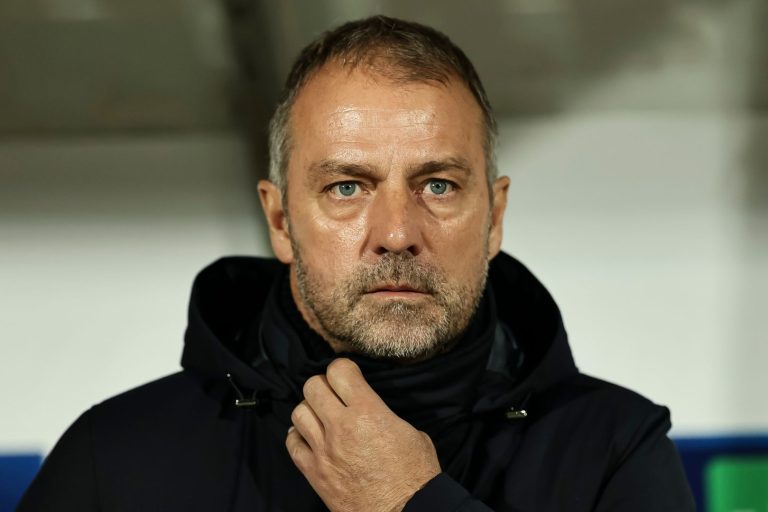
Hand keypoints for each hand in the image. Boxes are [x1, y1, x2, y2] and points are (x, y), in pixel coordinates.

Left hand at [286, 358, 441, 511]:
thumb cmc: (415, 477)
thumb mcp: (412, 433)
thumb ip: (387, 416)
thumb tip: (376, 413)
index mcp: (368, 412)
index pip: (339, 371)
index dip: (343, 369)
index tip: (348, 375)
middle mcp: (341, 427)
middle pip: (313, 386)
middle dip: (323, 386)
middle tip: (334, 394)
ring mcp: (324, 451)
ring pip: (298, 413)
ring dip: (310, 410)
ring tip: (322, 417)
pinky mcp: (314, 473)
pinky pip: (292, 444)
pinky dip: (298, 437)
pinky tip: (311, 438)